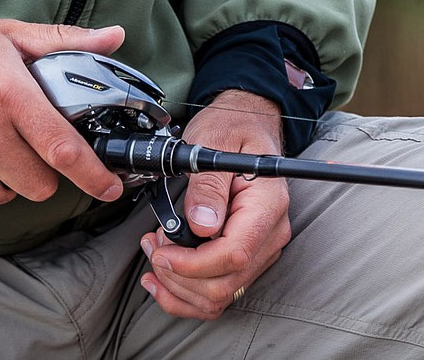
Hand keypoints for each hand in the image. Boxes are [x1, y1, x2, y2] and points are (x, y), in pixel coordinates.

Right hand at [0, 13, 125, 203]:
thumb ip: (64, 42)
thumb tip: (114, 38)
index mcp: (9, 94)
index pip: (64, 149)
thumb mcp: (7, 34)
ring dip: (5, 176)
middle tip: (27, 144)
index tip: (110, 187)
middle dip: (43, 171)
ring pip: (4, 194)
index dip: (94, 176)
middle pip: (40, 185)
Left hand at [139, 90, 291, 318]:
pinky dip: (186, 294)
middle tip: (153, 245)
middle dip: (178, 274)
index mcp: (267, 206)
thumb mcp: (214, 142)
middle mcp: (270, 234)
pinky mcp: (247, 257)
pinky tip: (162, 279)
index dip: (192, 264)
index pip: (234, 254)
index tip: (161, 252)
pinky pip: (219, 292)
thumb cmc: (232, 129)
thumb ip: (208, 186)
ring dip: (178, 286)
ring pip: (219, 295)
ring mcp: (261, 249)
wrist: (247, 127)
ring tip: (155, 254)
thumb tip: (202, 224)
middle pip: (224, 283)